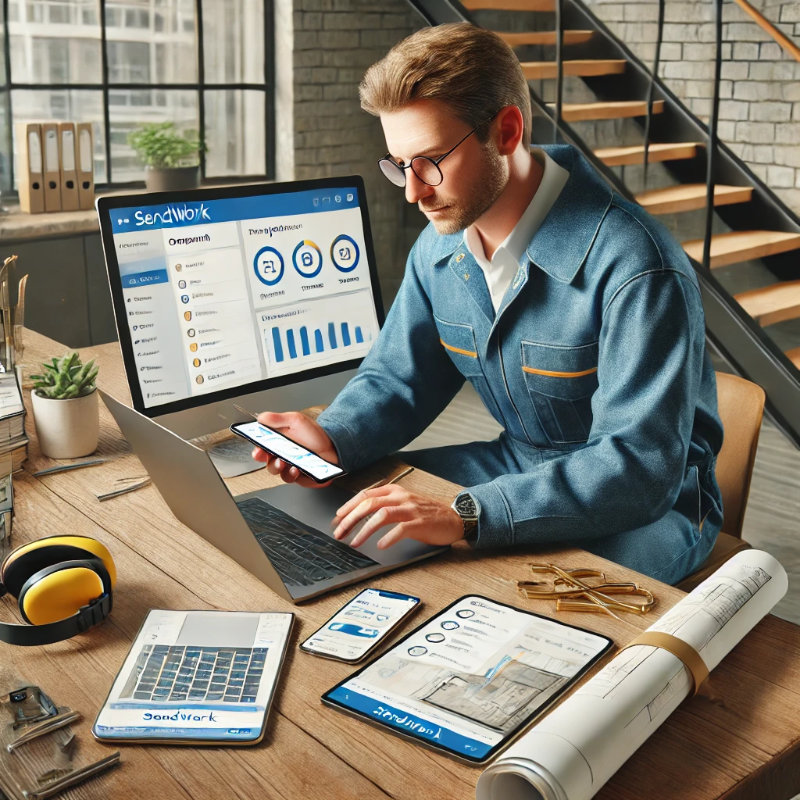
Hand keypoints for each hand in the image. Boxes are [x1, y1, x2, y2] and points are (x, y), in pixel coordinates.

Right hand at [252, 410, 337, 487]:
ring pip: (279, 473)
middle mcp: (282, 457)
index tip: (258, 450)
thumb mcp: (296, 420)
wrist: (334, 445)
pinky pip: (293, 480)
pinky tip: (296, 469)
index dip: (257, 451)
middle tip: (272, 457)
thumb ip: (278, 419)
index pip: (261, 450)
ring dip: (280, 468)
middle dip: (269, 462)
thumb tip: (262, 418)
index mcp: (278, 444)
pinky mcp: (300, 477)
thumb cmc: (314, 434)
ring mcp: (291, 468)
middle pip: (268, 463)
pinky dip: (293, 475)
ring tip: (285, 462)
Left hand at [332, 484, 464, 548]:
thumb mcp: (404, 503)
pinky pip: (400, 529)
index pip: (366, 495)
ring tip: (355, 542)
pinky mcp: (420, 523)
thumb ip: (385, 506)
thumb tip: (360, 516)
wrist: (454, 518)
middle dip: (351, 519)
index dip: (349, 506)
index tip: (338, 518)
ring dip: (364, 529)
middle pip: (369, 504)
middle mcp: (401, 497)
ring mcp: (411, 509)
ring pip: (381, 515)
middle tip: (340, 532)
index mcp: (395, 491)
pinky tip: (380, 545)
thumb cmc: (427, 513)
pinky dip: (388, 538)